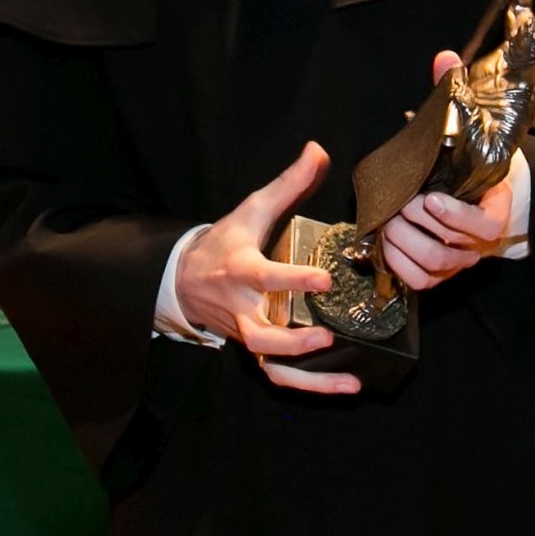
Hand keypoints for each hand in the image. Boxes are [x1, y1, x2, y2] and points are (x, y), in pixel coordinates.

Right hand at [175, 141, 360, 395]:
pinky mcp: (253, 349)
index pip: (266, 275)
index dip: (294, 279)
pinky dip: (309, 385)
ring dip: (309, 378)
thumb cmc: (224, 242)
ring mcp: (247, 333)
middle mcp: (242, 308)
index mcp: (241, 270)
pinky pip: (278, 374)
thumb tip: (318, 150)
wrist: (185, 279)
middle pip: (261, 336)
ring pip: (272, 365)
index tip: (324, 279)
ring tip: (349, 381)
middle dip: (293, 342)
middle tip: (328, 337)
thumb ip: (289, 183)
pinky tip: (344, 385)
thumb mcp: (252, 209)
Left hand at [379, 50, 514, 290]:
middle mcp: (479, 242)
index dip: (455, 217)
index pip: (482, 225)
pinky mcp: (439, 274)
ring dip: (404, 244)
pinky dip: (399, 266)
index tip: (429, 198)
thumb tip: (444, 58)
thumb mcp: (470, 130)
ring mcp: (459, 261)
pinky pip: (419, 282)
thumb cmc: (472, 163)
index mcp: (494, 209)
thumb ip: (455, 97)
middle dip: (417, 225)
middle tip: (398, 203)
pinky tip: (386, 244)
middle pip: (450, 248)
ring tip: (389, 221)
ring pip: (432, 266)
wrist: (485, 199)